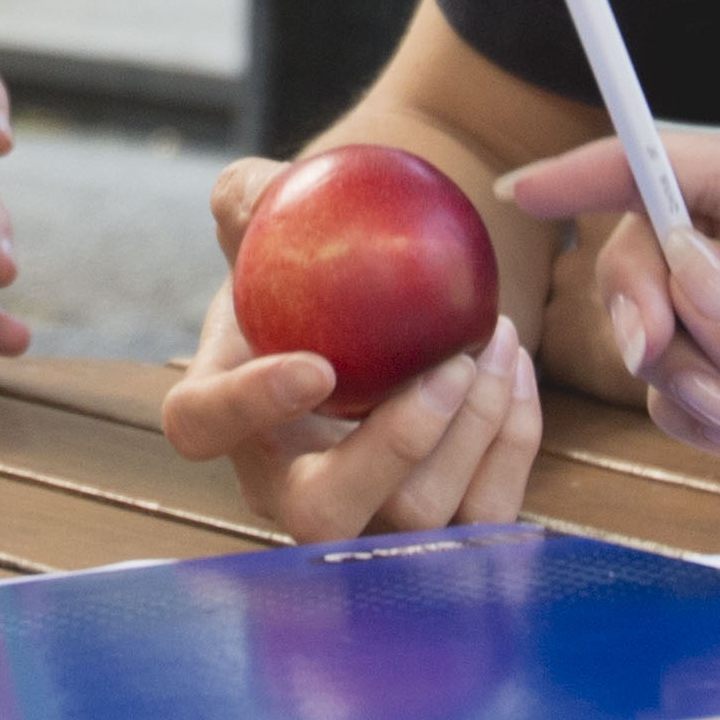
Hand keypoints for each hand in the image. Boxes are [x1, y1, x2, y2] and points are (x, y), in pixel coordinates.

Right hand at [154, 152, 546, 537]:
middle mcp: (287, 485)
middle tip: (450, 369)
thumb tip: (262, 197)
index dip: (249, 408)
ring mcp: (366, 515)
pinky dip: (512, 441)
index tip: (316, 364)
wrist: (375, 303)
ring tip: (495, 340)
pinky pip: (484, 512)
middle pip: (322, 517)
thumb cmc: (309, 258)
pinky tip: (516, 364)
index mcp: (226, 413)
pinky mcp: (441, 524)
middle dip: (394, 452)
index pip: (203, 428)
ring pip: (418, 518)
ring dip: (474, 431)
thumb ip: (252, 195)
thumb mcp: (270, 213)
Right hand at [499, 131, 719, 607]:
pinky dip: (699, 411)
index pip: (718, 167)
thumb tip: (687, 267)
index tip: (533, 187)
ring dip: (682, 375)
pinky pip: (700, 371)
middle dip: (648, 302)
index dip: (616, 165)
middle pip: (680, 236)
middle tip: (653, 365)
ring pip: (679, 312)